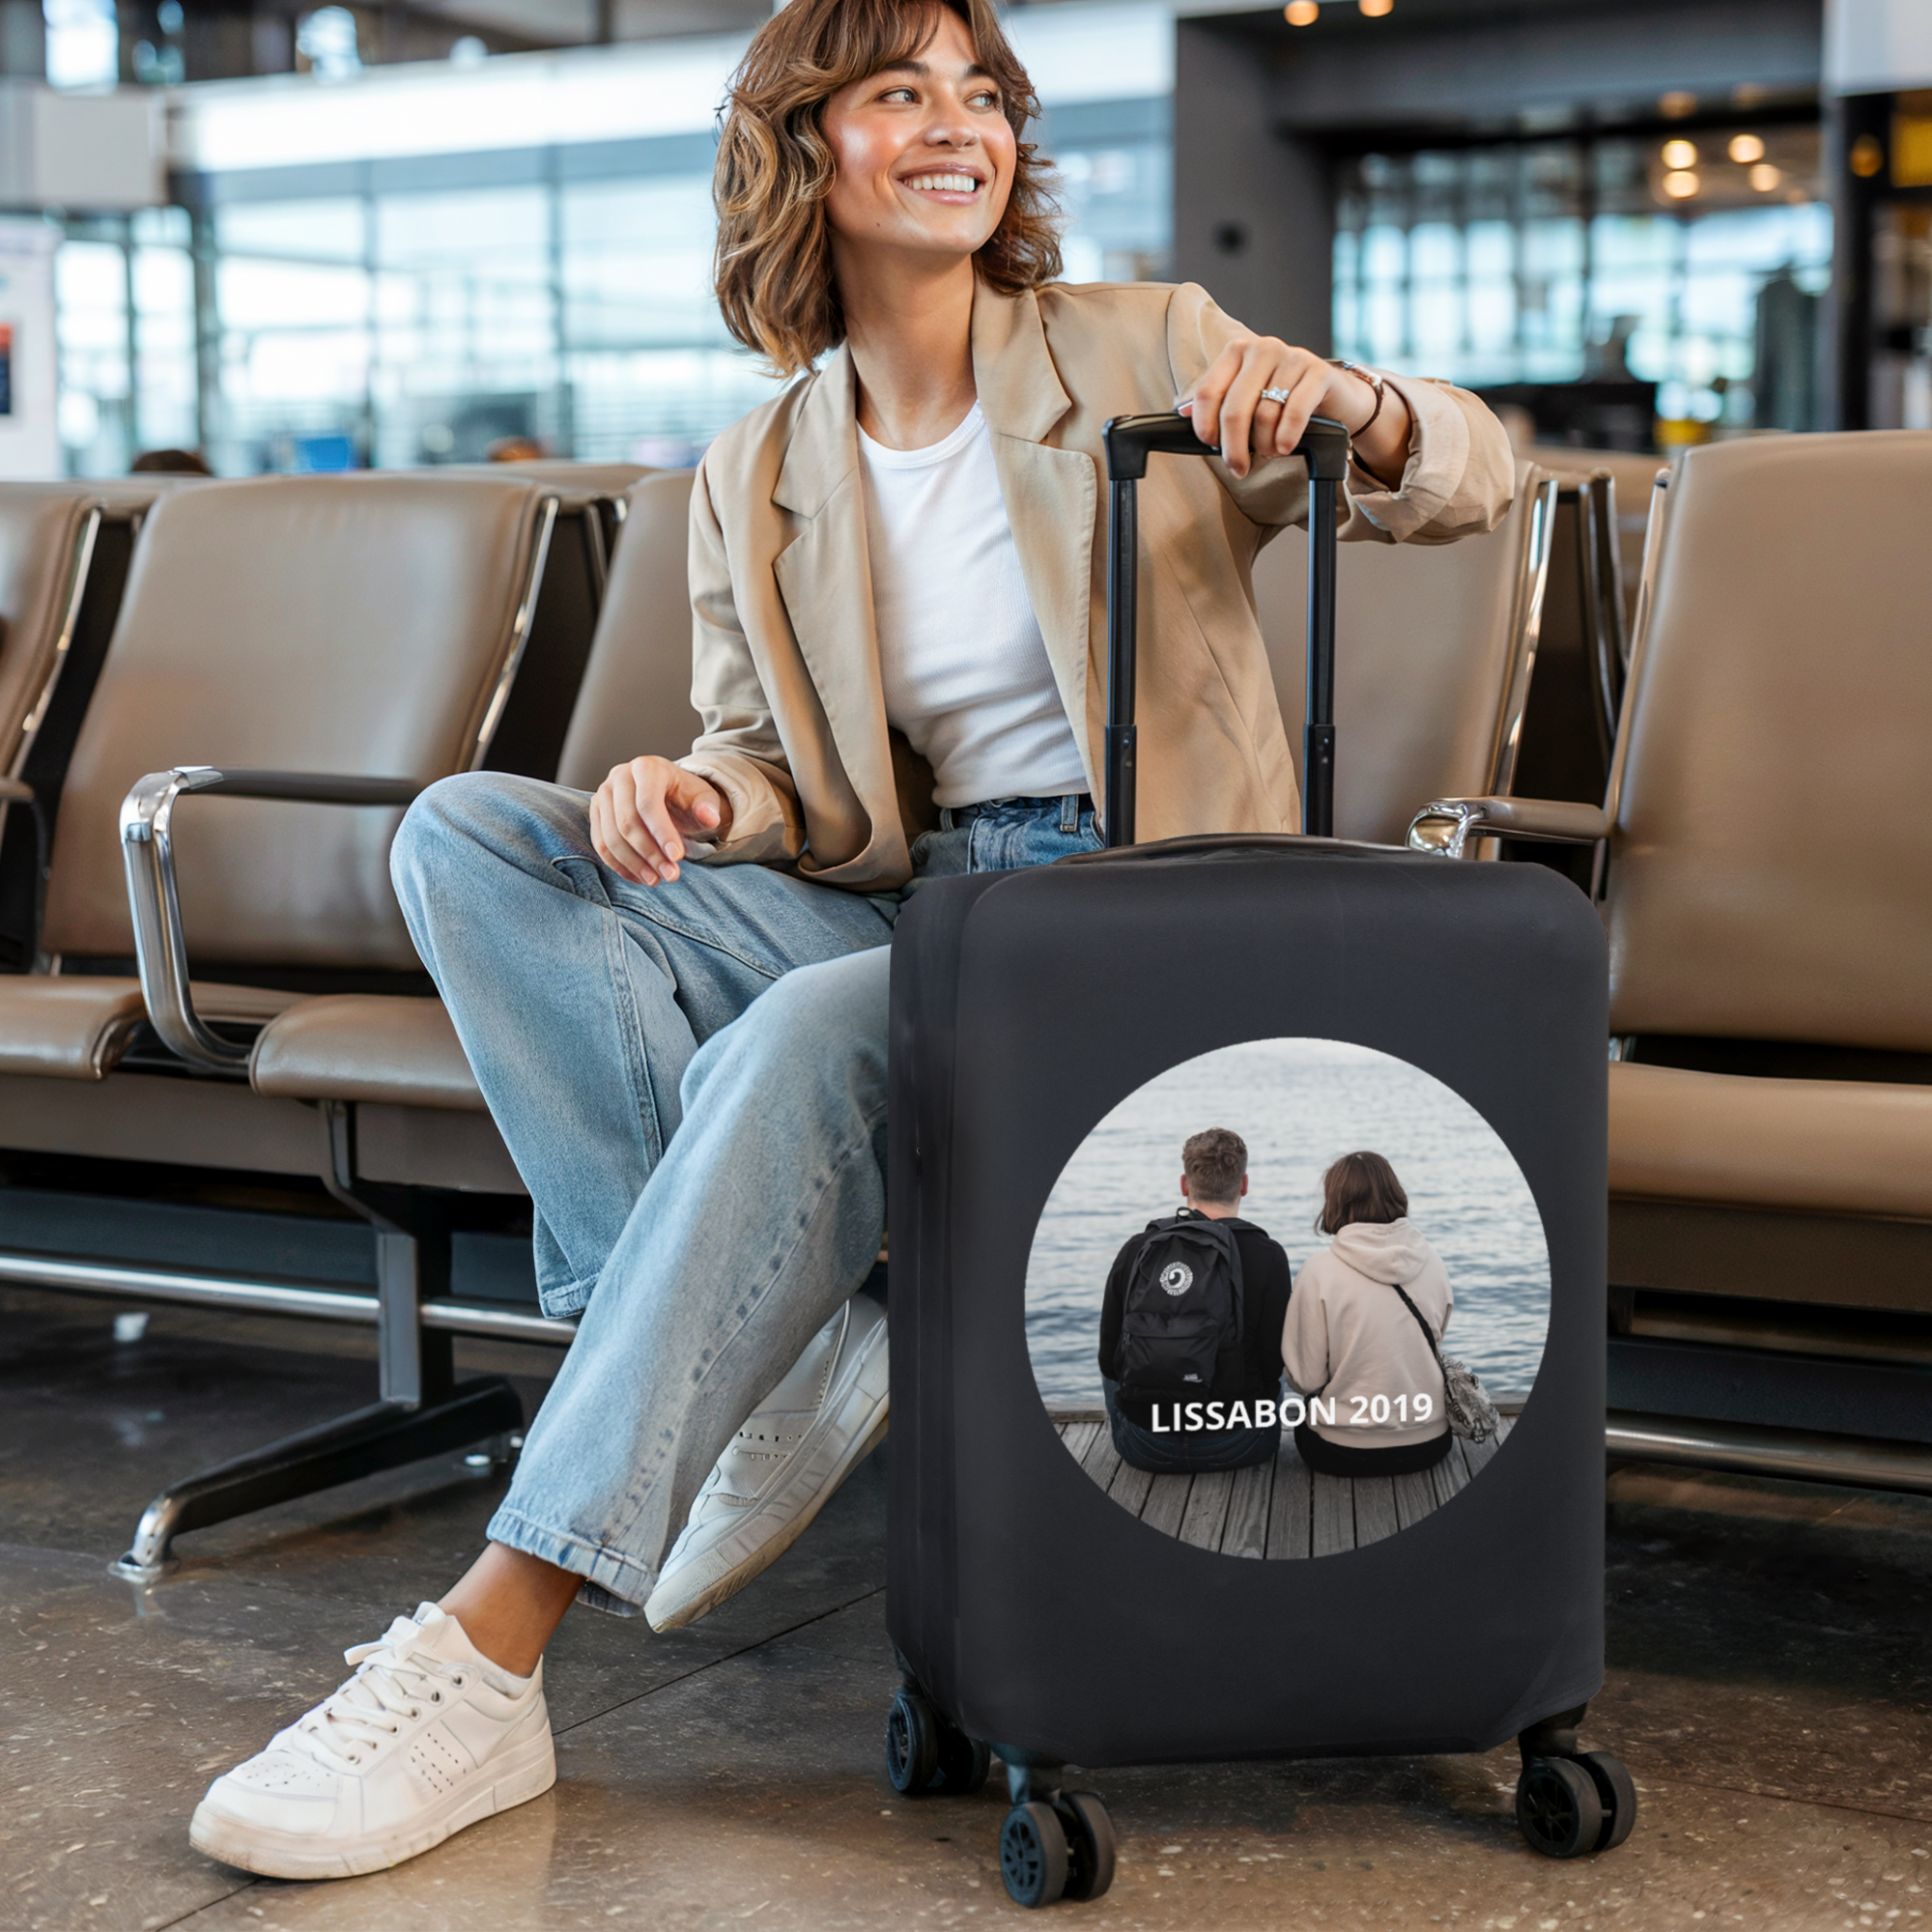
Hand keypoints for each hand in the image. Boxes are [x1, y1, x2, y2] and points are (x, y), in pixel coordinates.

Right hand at [589, 757, 727, 885]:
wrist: (668, 794)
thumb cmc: (685, 796)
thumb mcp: (703, 799)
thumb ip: (707, 808)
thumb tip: (710, 817)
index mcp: (647, 768)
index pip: (648, 803)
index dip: (662, 833)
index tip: (678, 857)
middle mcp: (619, 776)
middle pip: (627, 823)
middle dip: (649, 854)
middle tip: (670, 875)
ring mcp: (603, 794)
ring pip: (611, 837)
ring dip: (634, 864)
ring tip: (656, 880)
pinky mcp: (596, 812)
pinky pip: (601, 844)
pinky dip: (619, 865)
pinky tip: (639, 877)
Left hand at [1179, 336, 1406, 482]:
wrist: (1333, 393)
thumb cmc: (1283, 396)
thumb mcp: (1247, 396)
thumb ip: (1217, 401)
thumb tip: (1184, 414)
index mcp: (1237, 351)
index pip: (1208, 392)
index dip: (1205, 426)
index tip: (1211, 447)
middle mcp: (1263, 349)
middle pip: (1234, 408)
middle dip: (1233, 447)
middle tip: (1238, 468)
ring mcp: (1292, 357)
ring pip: (1264, 414)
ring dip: (1263, 444)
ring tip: (1268, 451)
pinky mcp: (1319, 372)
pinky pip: (1294, 412)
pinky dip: (1286, 437)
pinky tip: (1284, 447)